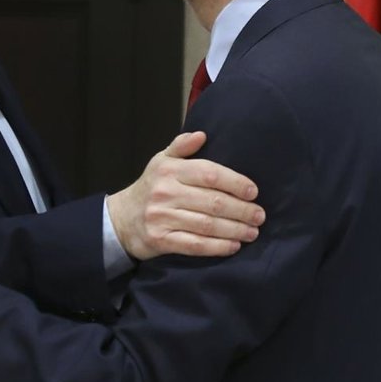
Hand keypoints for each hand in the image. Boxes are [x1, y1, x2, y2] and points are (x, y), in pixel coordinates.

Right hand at [106, 131, 262, 260]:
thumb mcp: (161, 161)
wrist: (121, 219)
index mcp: (169, 170)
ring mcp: (162, 217)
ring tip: (252, 232)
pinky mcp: (161, 240)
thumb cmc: (151, 188)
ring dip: (235, 230)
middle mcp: (165, 192)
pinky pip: (195, 245)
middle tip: (259, 216)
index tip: (254, 192)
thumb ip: (181, 146)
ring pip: (207, 225)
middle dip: (242, 210)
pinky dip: (217, 247)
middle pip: (213, 202)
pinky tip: (234, 246)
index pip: (209, 174)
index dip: (235, 183)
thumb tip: (202, 135)